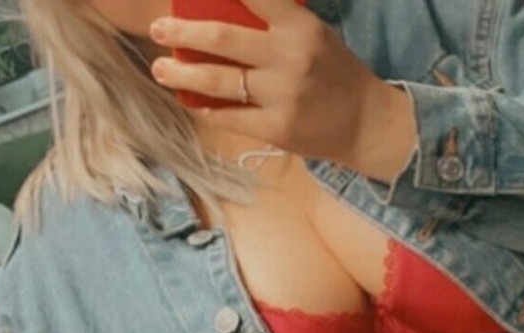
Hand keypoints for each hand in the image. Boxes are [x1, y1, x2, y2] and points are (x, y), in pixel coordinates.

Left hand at [147, 0, 413, 171]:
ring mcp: (282, 96)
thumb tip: (224, 9)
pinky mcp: (278, 129)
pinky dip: (208, 108)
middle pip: (223, 37)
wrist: (366, 124)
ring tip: (159, 70)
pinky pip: (232, 117)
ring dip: (183, 74)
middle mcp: (289, 58)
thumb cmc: (335, 73)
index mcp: (299, 27)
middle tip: (157, 29)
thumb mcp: (313, 34)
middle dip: (182, 32)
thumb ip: (275, 21)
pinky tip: (191, 101)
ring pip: (221, 81)